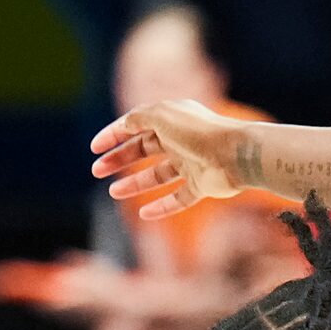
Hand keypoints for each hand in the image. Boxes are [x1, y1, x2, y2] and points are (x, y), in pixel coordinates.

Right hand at [90, 100, 248, 219]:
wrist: (236, 155)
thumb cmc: (199, 132)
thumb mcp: (161, 115)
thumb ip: (139, 117)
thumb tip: (125, 124)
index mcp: (171, 120)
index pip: (136, 125)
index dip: (114, 135)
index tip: (94, 148)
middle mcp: (181, 140)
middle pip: (144, 150)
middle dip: (119, 159)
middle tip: (97, 171)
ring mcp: (192, 164)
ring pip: (158, 175)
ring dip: (135, 184)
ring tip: (114, 192)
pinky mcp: (203, 186)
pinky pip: (179, 199)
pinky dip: (162, 207)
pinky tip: (144, 214)